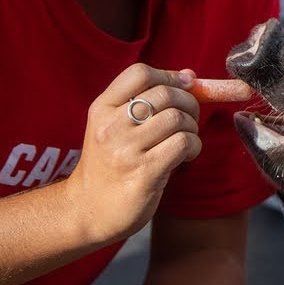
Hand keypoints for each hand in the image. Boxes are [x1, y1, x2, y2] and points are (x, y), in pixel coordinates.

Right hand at [61, 64, 202, 243]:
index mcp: (101, 109)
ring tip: (185, 139)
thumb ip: (147, 101)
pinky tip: (186, 155)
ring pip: (177, 118)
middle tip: (189, 118)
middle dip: (189, 103)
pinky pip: (183, 143)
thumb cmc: (110, 164)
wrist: (88, 211)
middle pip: (165, 94)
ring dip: (192, 127)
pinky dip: (194, 146)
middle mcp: (111, 126)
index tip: (184, 87)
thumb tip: (189, 75)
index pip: (140, 73)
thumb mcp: (116, 126)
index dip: (170, 76)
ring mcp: (126, 150)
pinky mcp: (144, 172)